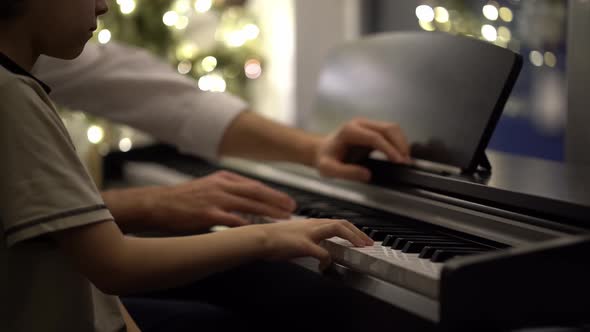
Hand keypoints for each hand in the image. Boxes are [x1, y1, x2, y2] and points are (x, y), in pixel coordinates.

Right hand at [147, 171, 295, 230]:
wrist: (157, 203)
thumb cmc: (181, 200)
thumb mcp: (207, 188)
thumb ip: (226, 193)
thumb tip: (246, 203)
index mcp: (223, 179)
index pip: (254, 185)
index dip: (273, 193)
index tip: (287, 201)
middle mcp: (222, 186)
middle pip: (256, 192)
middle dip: (277, 201)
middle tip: (292, 209)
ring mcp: (215, 199)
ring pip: (249, 204)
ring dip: (269, 212)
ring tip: (283, 218)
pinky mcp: (207, 214)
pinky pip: (232, 220)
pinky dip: (248, 224)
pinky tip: (259, 230)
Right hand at [258, 218, 373, 270]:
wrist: (259, 238)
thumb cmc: (274, 240)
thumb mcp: (297, 237)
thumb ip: (311, 242)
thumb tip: (321, 252)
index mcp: (312, 224)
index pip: (338, 222)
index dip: (353, 230)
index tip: (362, 238)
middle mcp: (313, 225)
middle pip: (342, 223)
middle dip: (358, 232)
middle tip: (368, 244)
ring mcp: (308, 233)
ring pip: (336, 229)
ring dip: (351, 238)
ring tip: (360, 248)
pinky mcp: (303, 244)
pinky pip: (321, 251)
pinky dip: (327, 259)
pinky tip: (327, 265)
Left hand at [314, 118, 410, 181]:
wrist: (322, 150)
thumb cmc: (325, 158)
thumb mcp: (329, 169)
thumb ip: (346, 172)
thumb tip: (367, 174)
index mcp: (349, 131)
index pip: (375, 137)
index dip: (389, 148)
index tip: (398, 161)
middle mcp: (360, 124)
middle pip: (388, 128)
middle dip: (400, 144)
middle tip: (406, 162)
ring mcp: (367, 125)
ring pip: (392, 128)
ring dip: (402, 142)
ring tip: (406, 160)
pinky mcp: (373, 129)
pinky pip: (390, 132)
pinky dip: (399, 142)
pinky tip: (401, 155)